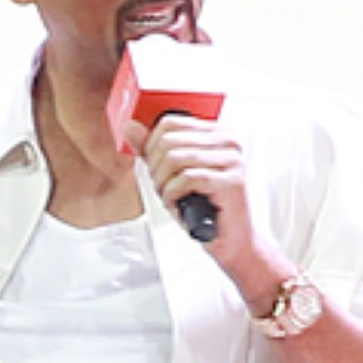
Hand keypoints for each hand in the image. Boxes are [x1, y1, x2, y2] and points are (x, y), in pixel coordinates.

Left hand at [139, 113, 253, 252]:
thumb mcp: (172, 173)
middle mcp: (229, 142)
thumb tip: (130, 127)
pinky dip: (174, 196)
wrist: (229, 239)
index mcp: (218, 133)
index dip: (153, 148)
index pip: (170, 123)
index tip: (160, 170)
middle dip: (157, 170)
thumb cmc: (204, 206)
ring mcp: (232, 161)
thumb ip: (152, 148)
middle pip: (169, 141)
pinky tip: (181, 205)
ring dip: (164, 185)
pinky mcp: (231, 182)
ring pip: (174, 158)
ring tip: (174, 198)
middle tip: (167, 189)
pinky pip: (185, 179)